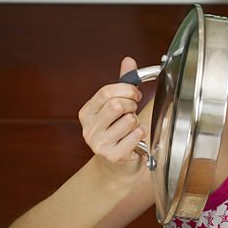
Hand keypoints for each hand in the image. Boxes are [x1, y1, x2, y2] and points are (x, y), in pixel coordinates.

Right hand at [77, 57, 145, 186]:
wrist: (118, 166)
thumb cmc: (120, 132)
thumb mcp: (119, 106)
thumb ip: (123, 83)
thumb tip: (128, 61)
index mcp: (86, 112)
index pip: (106, 92)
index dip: (126, 89)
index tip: (135, 94)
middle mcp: (88, 128)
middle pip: (117, 105)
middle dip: (132, 106)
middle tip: (134, 113)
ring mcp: (98, 144)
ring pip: (129, 120)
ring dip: (137, 122)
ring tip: (132, 129)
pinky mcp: (112, 156)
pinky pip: (136, 135)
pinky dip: (141, 135)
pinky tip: (136, 140)